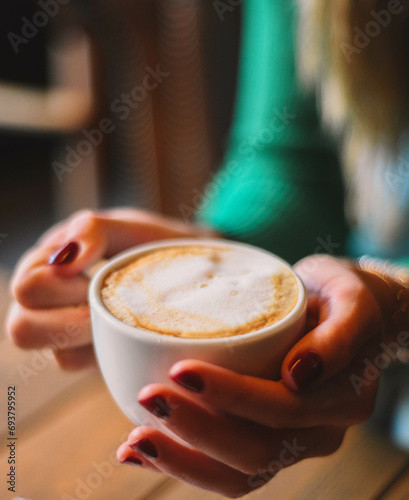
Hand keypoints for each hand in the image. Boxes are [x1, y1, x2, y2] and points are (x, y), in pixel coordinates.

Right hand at [6, 208, 215, 369]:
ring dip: (95, 338)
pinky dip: (111, 351)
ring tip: (123, 318)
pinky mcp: (95, 354)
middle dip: (72, 320)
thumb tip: (64, 259)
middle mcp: (49, 301)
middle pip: (23, 330)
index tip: (96, 277)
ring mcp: (72, 331)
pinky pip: (93, 368)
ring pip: (58, 356)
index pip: (25, 288)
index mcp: (48, 263)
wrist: (194, 268)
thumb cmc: (152, 242)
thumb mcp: (126, 226)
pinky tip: (130, 331)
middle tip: (108, 305)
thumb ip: (92, 231)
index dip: (60, 289)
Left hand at [117, 255, 397, 496]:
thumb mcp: (350, 299)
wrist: (342, 313)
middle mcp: (318, 432)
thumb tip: (299, 375)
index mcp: (343, 399)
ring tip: (135, 438)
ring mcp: (292, 443)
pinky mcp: (266, 441)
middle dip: (196, 429)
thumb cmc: (340, 298)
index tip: (181, 369)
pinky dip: (182, 464)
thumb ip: (338, 334)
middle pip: (256, 451)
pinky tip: (142, 450)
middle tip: (148, 396)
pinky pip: (226, 469)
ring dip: (182, 459)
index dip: (231, 395)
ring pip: (237, 474)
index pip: (283, 408)